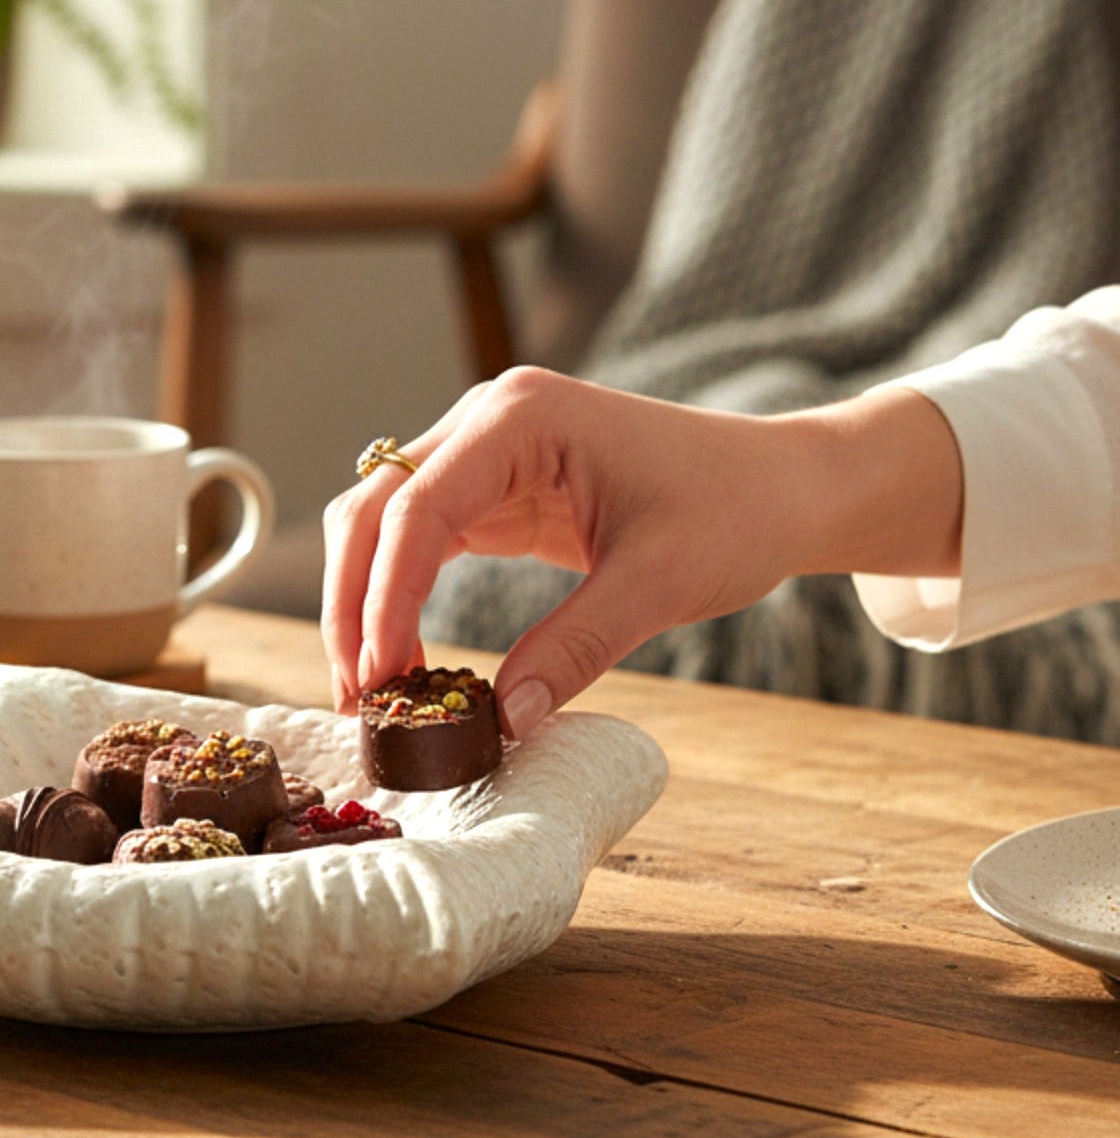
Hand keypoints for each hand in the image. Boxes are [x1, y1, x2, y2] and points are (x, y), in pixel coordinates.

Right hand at [321, 368, 963, 734]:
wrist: (784, 486)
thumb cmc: (735, 510)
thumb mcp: (659, 583)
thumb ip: (577, 646)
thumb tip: (507, 720)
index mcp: (520, 417)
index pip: (417, 507)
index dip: (385, 596)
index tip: (383, 676)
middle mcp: (486, 422)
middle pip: (375, 509)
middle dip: (354, 603)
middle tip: (360, 696)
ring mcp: (483, 453)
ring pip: (381, 525)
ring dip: (363, 603)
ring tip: (369, 690)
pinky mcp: (492, 492)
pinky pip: (418, 543)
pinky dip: (397, 599)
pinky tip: (400, 660)